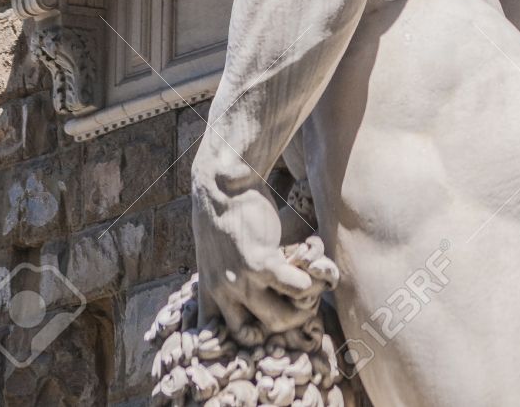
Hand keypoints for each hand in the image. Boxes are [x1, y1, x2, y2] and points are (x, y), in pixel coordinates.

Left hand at [192, 168, 313, 338]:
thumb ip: (224, 271)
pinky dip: (308, 283)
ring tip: (308, 290)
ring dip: (299, 307)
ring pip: (279, 318)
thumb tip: (244, 282)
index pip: (219, 333)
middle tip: (295, 307)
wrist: (224, 182)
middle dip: (277, 326)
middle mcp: (223, 292)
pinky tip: (311, 268)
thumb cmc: (222, 211)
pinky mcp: (262, 263)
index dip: (243, 337)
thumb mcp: (211, 249)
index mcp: (209, 289)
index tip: (262, 327)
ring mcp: (242, 280)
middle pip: (253, 335)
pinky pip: (295, 288)